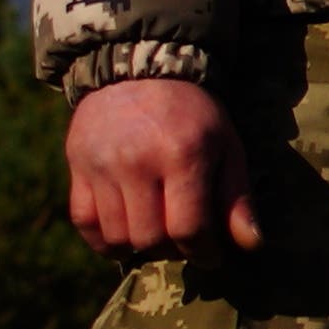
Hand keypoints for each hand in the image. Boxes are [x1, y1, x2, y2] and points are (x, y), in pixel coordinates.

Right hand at [65, 77, 262, 261]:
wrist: (140, 72)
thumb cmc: (193, 114)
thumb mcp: (227, 145)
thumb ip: (237, 196)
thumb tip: (251, 244)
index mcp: (183, 156)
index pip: (189, 228)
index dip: (204, 252)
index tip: (212, 256)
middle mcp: (137, 163)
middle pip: (150, 237)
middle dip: (173, 251)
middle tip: (185, 244)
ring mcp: (102, 166)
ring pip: (116, 235)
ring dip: (139, 247)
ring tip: (158, 237)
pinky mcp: (77, 167)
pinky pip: (84, 222)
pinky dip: (103, 240)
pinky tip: (124, 236)